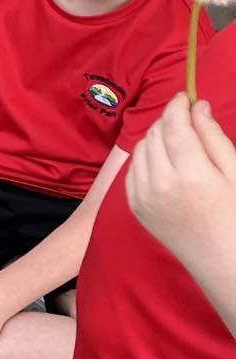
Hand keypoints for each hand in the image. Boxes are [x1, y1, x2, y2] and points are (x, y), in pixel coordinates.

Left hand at [127, 95, 235, 266]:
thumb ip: (214, 137)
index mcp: (190, 175)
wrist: (221, 261)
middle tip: (188, 122)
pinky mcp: (135, 206)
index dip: (177, 105)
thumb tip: (197, 105)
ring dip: (157, 138)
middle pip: (155, 133)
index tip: (185, 97)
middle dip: (170, 121)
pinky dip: (146, 158)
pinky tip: (166, 164)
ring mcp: (143, 197)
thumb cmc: (235, 216)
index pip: (173, 125)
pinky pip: (133, 169)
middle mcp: (160, 184)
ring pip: (141, 148)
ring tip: (180, 144)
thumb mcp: (235, 173)